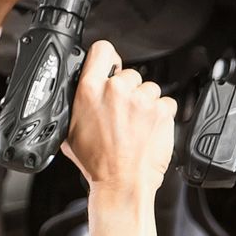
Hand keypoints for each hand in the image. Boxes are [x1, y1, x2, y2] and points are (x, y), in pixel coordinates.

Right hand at [61, 40, 177, 198]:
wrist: (122, 185)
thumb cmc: (97, 165)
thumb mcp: (70, 132)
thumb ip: (78, 106)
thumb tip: (81, 95)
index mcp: (89, 91)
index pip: (102, 50)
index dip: (108, 59)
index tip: (111, 68)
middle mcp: (116, 90)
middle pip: (128, 74)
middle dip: (127, 91)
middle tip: (121, 116)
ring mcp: (141, 99)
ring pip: (148, 89)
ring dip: (144, 104)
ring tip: (135, 127)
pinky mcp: (162, 109)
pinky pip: (165, 103)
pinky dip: (160, 115)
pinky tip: (147, 131)